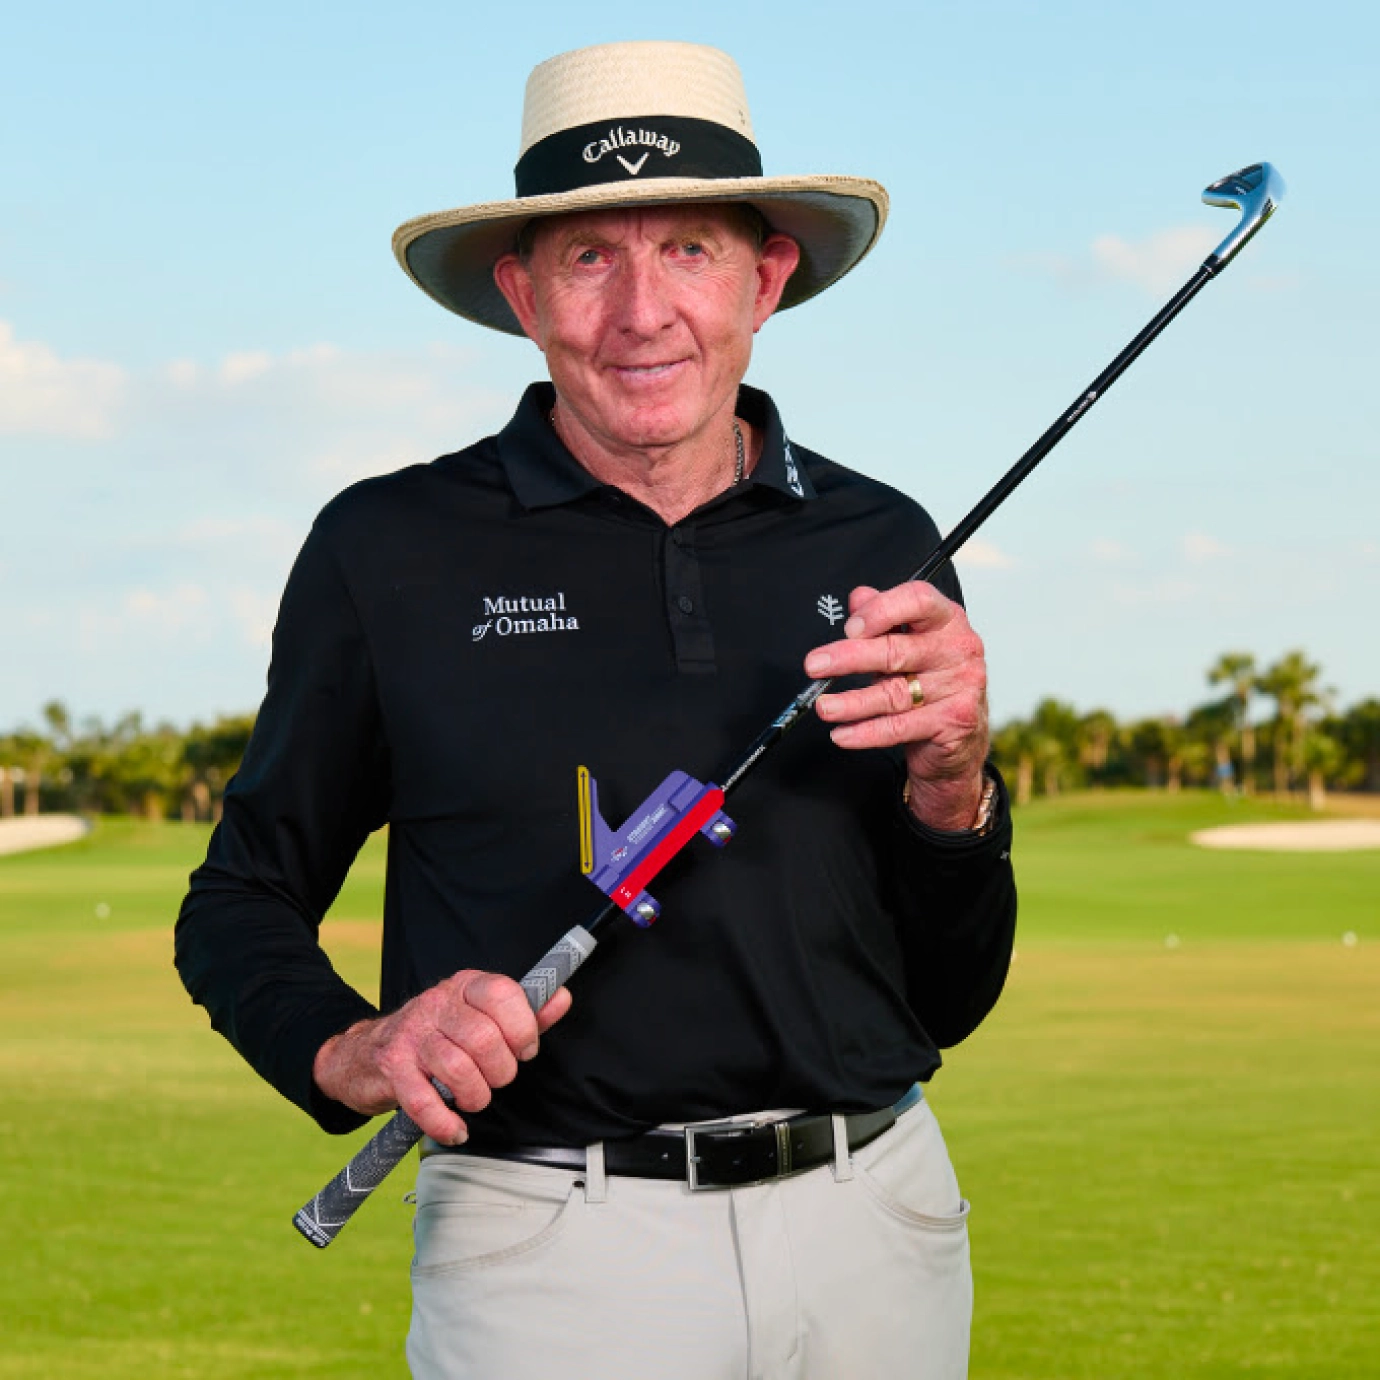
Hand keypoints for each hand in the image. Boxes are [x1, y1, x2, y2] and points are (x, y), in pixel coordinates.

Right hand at [312, 971, 572, 1143]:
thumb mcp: (480, 1014)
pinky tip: (456, 1128)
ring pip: (456, 1067)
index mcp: (465, 986)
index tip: (524, 1049)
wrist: (366, 1053)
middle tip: (497, 1079)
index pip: (502, 994)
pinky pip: (423, 1101)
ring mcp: (412, 1035)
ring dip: (475, 1095)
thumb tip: (561, 998)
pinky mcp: (392, 1068)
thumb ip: (523, 1010)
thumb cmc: (437, 1035)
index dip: (523, 1028)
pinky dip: (445, 1122)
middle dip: (501, 1070)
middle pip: (483, 1037)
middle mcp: (437, 1004)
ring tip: (475, 1099)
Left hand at [804, 582, 988, 830]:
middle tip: (816, 665)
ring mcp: (960, 685)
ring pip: (894, 693)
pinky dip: (866, 732)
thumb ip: (884, 617)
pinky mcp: (955, 721)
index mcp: (946, 619)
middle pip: (897, 650)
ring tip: (824, 706)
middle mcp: (958, 648)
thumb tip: (858, 598)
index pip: (918, 600)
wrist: (961, 733)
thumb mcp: (909, 640)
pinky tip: (843, 733)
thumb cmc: (931, 679)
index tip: (850, 628)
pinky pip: (900, 727)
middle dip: (849, 658)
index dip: (881, 611)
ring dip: (852, 702)